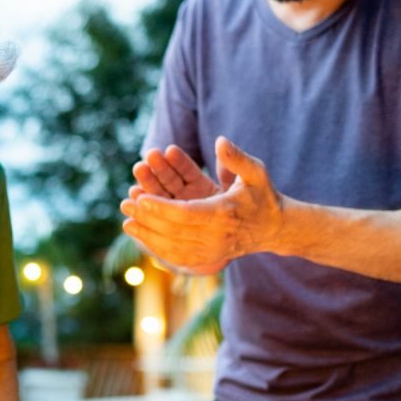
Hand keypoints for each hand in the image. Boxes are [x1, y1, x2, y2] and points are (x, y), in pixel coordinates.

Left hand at [120, 137, 283, 272]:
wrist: (274, 228)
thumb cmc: (263, 195)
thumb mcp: (256, 172)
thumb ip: (237, 158)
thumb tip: (219, 141)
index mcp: (225, 214)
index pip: (187, 213)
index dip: (162, 208)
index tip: (140, 198)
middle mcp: (217, 236)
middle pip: (175, 231)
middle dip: (148, 219)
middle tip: (126, 205)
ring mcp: (213, 251)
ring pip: (173, 247)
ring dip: (148, 236)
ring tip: (126, 223)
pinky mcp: (208, 258)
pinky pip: (178, 258)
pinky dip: (158, 249)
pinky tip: (141, 238)